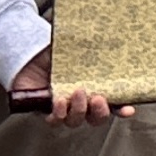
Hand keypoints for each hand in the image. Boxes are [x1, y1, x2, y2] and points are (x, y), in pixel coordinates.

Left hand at [8, 47, 124, 125]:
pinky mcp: (43, 111)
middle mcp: (80, 102)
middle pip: (96, 118)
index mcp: (93, 88)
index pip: (113, 103)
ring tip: (77, 92)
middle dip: (100, 113)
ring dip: (79, 111)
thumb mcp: (75, 49)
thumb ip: (91, 47)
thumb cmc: (54, 52)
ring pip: (76, 121)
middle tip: (99, 99)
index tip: (129, 109)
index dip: (122, 109)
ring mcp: (62, 108)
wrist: (26, 56)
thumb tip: (107, 35)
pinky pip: (55, 120)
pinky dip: (59, 113)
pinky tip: (60, 101)